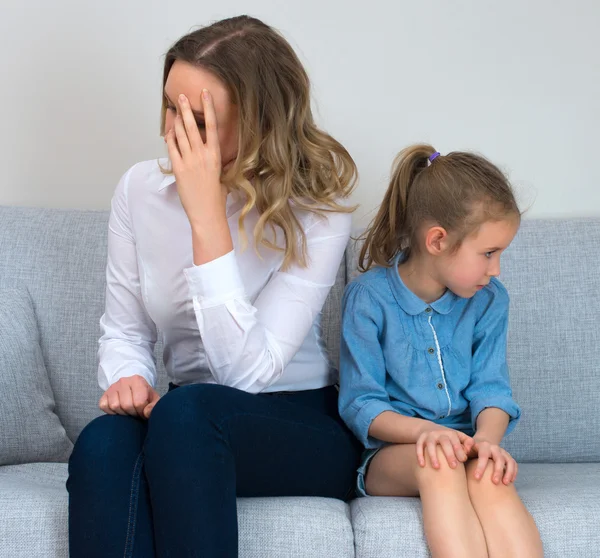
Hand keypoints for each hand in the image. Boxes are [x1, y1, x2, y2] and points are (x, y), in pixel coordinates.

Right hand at [98, 375, 159, 419]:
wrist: (133, 389)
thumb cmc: (144, 396)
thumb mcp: (153, 399)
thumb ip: (154, 406)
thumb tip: (147, 413)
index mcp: (137, 380)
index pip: (139, 402)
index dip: (142, 411)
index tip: (143, 411)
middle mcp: (123, 381)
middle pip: (126, 405)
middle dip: (133, 413)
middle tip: (136, 412)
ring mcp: (112, 387)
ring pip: (115, 406)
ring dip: (122, 413)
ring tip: (128, 411)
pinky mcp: (104, 395)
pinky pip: (104, 406)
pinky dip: (111, 412)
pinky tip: (119, 410)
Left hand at [165, 90, 225, 224]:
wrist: (207, 212)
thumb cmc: (217, 197)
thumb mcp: (223, 175)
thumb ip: (218, 162)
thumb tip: (217, 155)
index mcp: (215, 155)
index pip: (213, 126)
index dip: (209, 108)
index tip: (205, 95)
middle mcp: (202, 155)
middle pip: (193, 126)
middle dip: (187, 109)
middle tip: (181, 97)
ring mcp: (189, 161)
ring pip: (181, 134)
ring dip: (177, 121)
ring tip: (174, 110)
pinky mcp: (178, 168)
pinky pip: (172, 148)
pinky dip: (170, 138)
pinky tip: (169, 131)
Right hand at [416, 425, 474, 468]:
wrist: (429, 429)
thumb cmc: (449, 439)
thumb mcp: (459, 438)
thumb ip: (467, 443)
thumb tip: (469, 451)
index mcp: (451, 433)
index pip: (456, 441)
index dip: (460, 450)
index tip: (463, 461)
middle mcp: (439, 433)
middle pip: (444, 442)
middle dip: (449, 454)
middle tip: (454, 467)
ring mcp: (429, 436)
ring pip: (431, 444)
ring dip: (433, 455)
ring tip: (437, 467)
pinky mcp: (420, 439)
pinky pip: (419, 446)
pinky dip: (419, 455)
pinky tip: (422, 465)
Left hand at [468, 438, 517, 484]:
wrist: (482, 445)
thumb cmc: (471, 451)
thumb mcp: (466, 449)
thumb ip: (463, 451)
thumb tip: (460, 455)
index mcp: (483, 446)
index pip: (483, 455)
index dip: (481, 466)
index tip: (477, 478)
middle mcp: (495, 448)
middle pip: (498, 458)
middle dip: (497, 470)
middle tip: (494, 482)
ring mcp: (503, 452)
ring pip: (509, 461)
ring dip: (508, 472)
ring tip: (505, 483)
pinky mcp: (508, 457)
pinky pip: (514, 464)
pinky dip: (514, 472)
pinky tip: (511, 481)